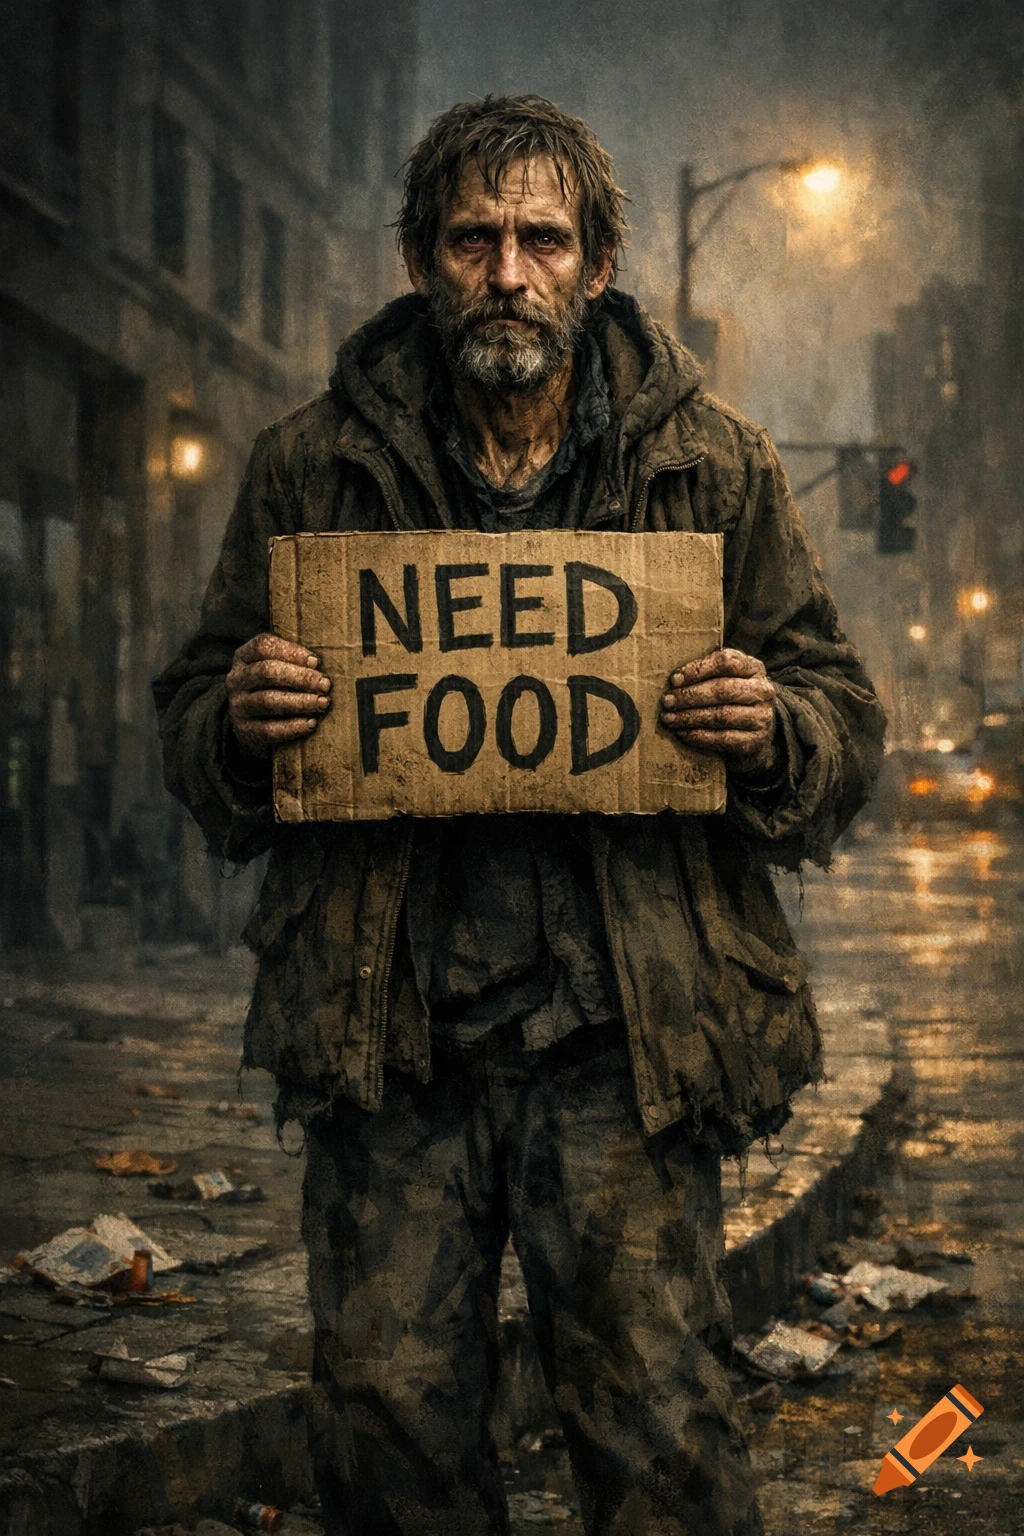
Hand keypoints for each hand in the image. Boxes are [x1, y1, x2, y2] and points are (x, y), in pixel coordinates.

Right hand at [226, 634, 330, 758]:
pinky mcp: (245, 730)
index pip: (263, 646)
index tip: (316, 662)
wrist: (254, 726)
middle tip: (325, 685)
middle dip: (300, 678)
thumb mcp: (278, 668)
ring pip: (268, 700)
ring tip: (322, 703)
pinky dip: (293, 726)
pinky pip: (269, 729)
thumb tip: (319, 664)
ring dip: (300, 702)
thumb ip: (293, 661)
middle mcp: (236, 680)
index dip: (291, 652)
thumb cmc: (275, 689)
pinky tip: (311, 724)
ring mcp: (238, 706)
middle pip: (267, 672)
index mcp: (244, 657)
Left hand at [660, 647, 777, 772]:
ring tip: (670, 718)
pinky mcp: (755, 741)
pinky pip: (722, 738)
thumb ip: (707, 672)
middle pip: (722, 690)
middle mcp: (762, 691)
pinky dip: (699, 736)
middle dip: (690, 696)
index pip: (726, 662)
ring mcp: (761, 717)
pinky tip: (683, 733)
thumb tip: (675, 678)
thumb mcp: (727, 678)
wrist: (756, 733)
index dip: (698, 669)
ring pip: (721, 716)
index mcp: (753, 668)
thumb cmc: (733, 699)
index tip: (675, 679)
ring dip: (690, 717)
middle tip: (667, 701)